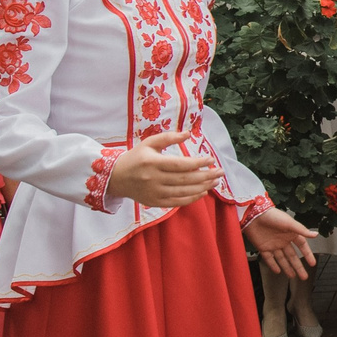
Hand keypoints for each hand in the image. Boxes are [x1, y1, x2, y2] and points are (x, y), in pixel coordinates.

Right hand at [108, 129, 222, 208]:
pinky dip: (192, 198)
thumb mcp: (149, 143)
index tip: (211, 159)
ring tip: (215, 181)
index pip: (180, 165)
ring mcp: (154, 193)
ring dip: (202, 187)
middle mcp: (154, 179)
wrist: (116, 178)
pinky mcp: (155, 202)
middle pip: (185, 180)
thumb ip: (168, 137)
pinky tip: (203, 192)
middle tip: (220, 172)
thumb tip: (188, 133)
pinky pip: (177, 202)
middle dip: (206, 176)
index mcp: (152, 163)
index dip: (198, 163)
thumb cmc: (136, 157)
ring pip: (183, 192)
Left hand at [245, 208, 316, 281]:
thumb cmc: (273, 216)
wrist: (254, 215)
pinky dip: (273, 265)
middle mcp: (283, 240)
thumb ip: (302, 231)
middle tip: (304, 276)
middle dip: (298, 266)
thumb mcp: (290, 223)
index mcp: (291, 234)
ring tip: (293, 276)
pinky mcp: (263, 248)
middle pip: (293, 256)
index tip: (312, 263)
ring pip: (282, 259)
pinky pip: (269, 259)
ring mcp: (273, 245)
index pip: (302, 246)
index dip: (307, 254)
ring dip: (287, 268)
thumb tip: (315, 235)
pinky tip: (278, 271)